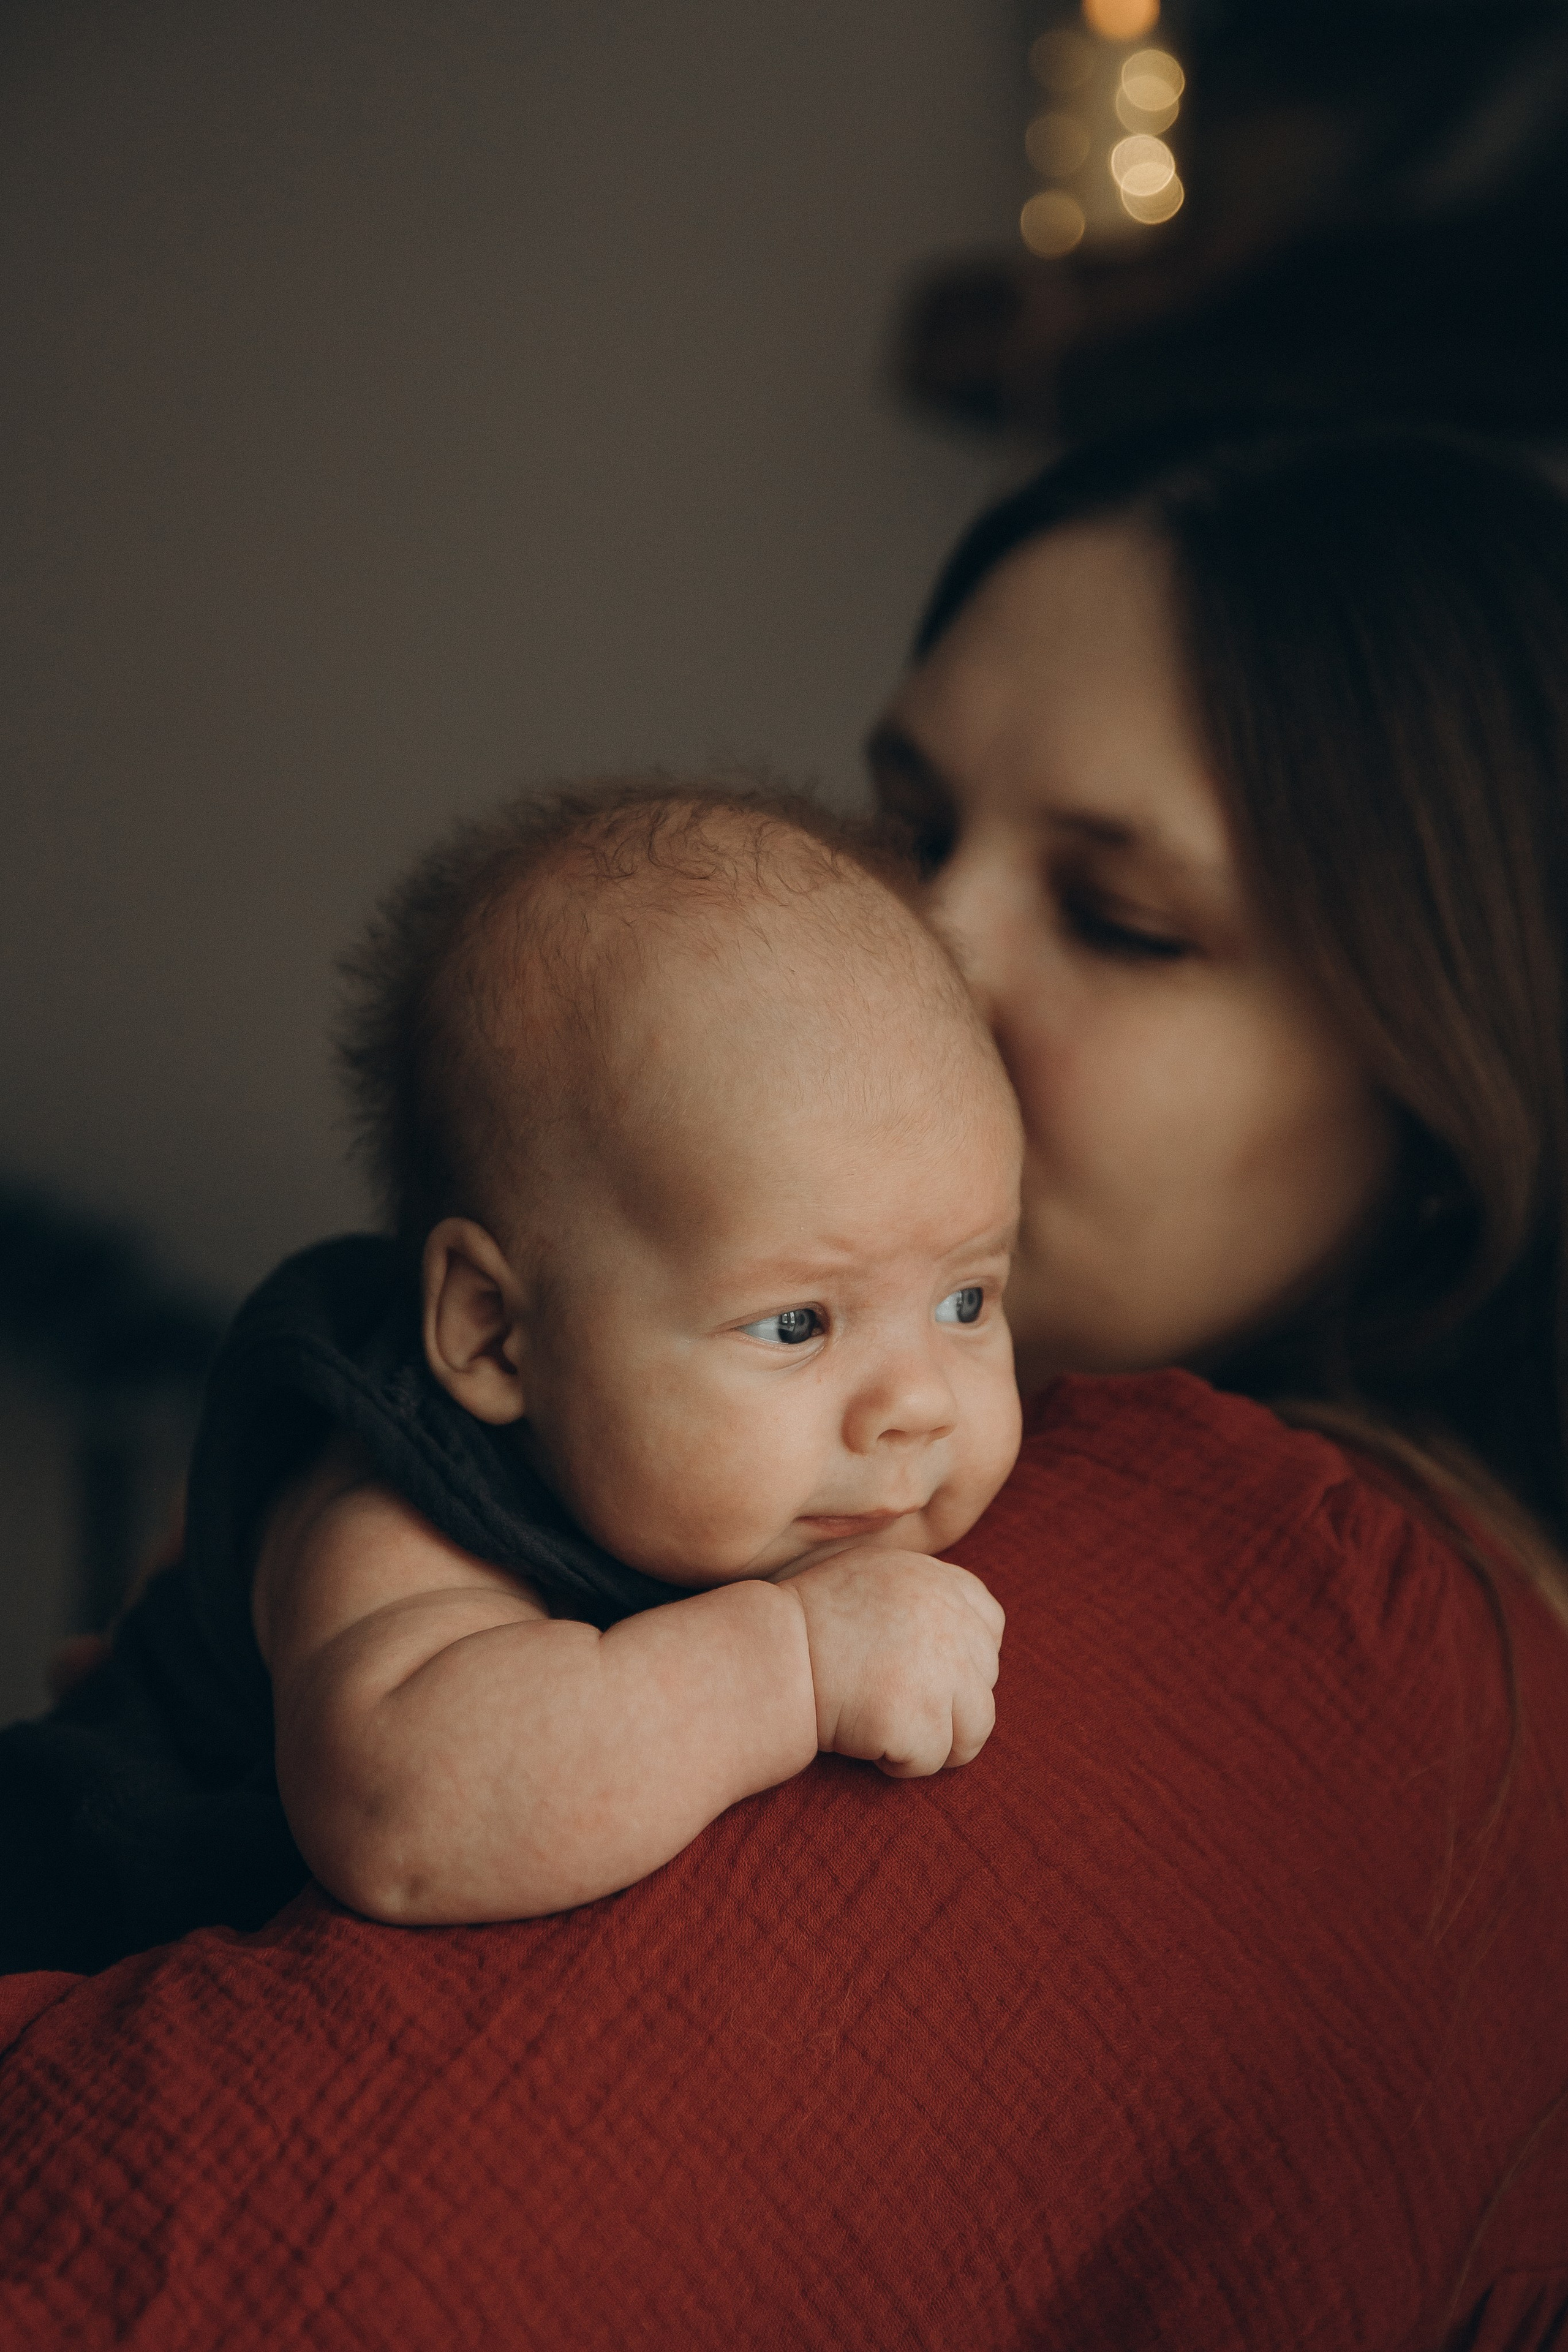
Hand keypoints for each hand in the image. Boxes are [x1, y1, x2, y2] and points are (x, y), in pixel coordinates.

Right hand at [779, 1548, 1003, 1778]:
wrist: (765, 1656)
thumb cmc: (805, 1622)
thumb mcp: (869, 1577)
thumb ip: (919, 1594)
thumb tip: (963, 1627)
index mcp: (938, 1582)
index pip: (989, 1625)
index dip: (961, 1658)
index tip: (921, 1672)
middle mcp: (951, 1620)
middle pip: (985, 1682)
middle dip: (945, 1704)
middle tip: (890, 1703)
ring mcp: (940, 1672)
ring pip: (975, 1729)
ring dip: (934, 1740)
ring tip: (886, 1729)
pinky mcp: (919, 1719)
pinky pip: (933, 1761)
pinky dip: (901, 1763)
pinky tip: (864, 1740)